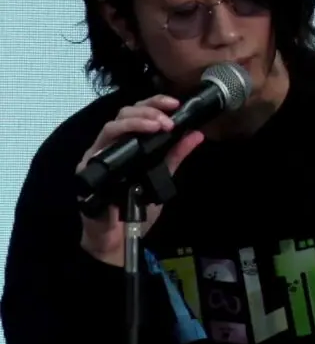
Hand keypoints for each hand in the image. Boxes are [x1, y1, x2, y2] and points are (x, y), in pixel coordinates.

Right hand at [77, 95, 203, 266]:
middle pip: (123, 114)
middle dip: (147, 111)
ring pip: (110, 127)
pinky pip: (98, 151)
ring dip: (135, 122)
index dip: (155, 104)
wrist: (118, 239)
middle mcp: (110, 145)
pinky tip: (131, 143)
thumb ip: (175, 156)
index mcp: (127, 144)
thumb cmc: (135, 208)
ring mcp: (96, 156)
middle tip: (168, 119)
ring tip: (157, 126)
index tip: (175, 104)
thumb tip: (197, 135)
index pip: (138, 114)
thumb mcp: (162, 177)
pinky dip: (115, 143)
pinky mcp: (87, 170)